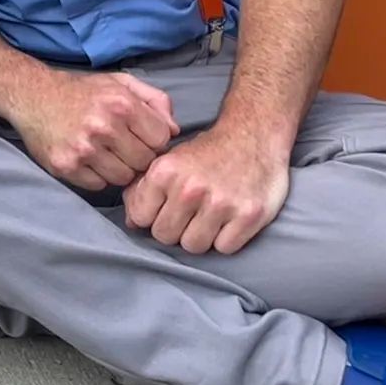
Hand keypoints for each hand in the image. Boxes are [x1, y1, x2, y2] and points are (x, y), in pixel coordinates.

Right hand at [10, 70, 179, 191]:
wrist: (31, 95)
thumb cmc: (81, 91)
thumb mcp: (120, 83)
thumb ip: (154, 100)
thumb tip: (175, 130)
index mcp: (121, 104)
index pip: (162, 139)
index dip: (154, 139)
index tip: (140, 135)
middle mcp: (103, 127)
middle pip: (144, 162)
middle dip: (137, 155)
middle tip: (122, 146)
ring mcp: (83, 149)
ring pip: (123, 177)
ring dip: (118, 168)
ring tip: (106, 153)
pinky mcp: (66, 166)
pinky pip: (98, 185)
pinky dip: (97, 176)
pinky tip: (88, 159)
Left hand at [123, 123, 290, 254]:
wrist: (254, 136)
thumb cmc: (207, 153)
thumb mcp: (169, 161)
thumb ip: (144, 189)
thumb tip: (131, 223)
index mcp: (164, 172)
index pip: (140, 218)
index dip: (152, 216)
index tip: (165, 209)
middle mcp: (189, 189)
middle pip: (165, 236)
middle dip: (175, 229)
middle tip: (190, 214)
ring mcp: (220, 204)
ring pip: (193, 246)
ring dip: (200, 236)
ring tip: (209, 217)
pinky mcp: (248, 216)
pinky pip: (224, 248)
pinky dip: (226, 239)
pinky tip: (229, 220)